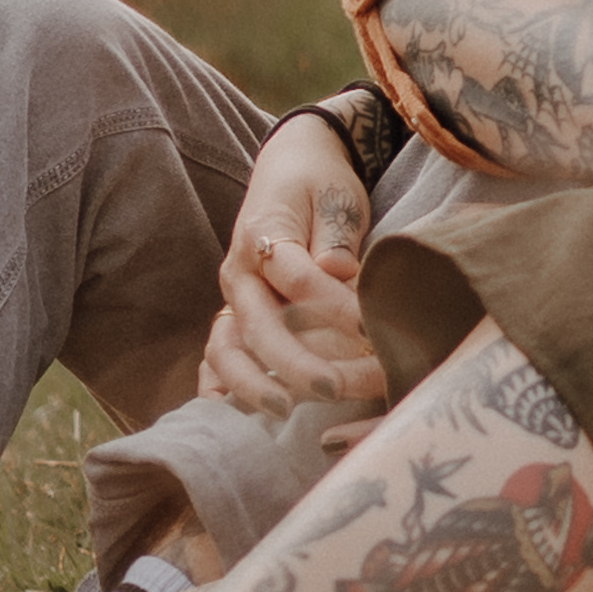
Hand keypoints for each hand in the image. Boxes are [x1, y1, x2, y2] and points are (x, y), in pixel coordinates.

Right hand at [203, 112, 385, 416]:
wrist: (290, 169)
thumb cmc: (321, 184)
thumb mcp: (337, 196)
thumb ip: (335, 234)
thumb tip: (336, 269)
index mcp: (263, 235)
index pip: (298, 278)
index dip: (335, 307)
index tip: (374, 331)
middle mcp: (239, 274)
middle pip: (257, 325)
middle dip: (293, 362)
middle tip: (333, 388)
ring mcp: (232, 300)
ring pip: (225, 350)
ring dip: (250, 385)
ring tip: (284, 412)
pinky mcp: (234, 320)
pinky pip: (218, 360)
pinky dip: (221, 390)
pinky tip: (234, 422)